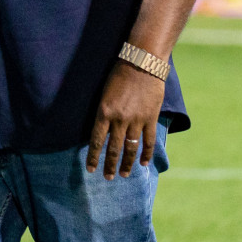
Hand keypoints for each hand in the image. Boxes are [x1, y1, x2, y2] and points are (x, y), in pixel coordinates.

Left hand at [86, 60, 166, 179]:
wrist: (141, 64)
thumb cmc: (118, 74)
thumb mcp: (104, 93)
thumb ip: (103, 113)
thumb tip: (101, 130)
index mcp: (103, 111)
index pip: (96, 140)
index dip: (93, 156)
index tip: (90, 169)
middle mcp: (119, 119)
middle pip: (113, 148)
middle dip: (109, 165)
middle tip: (107, 177)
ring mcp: (136, 120)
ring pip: (130, 148)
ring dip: (126, 163)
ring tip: (123, 174)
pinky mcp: (150, 118)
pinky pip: (148, 141)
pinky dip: (146, 154)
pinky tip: (143, 163)